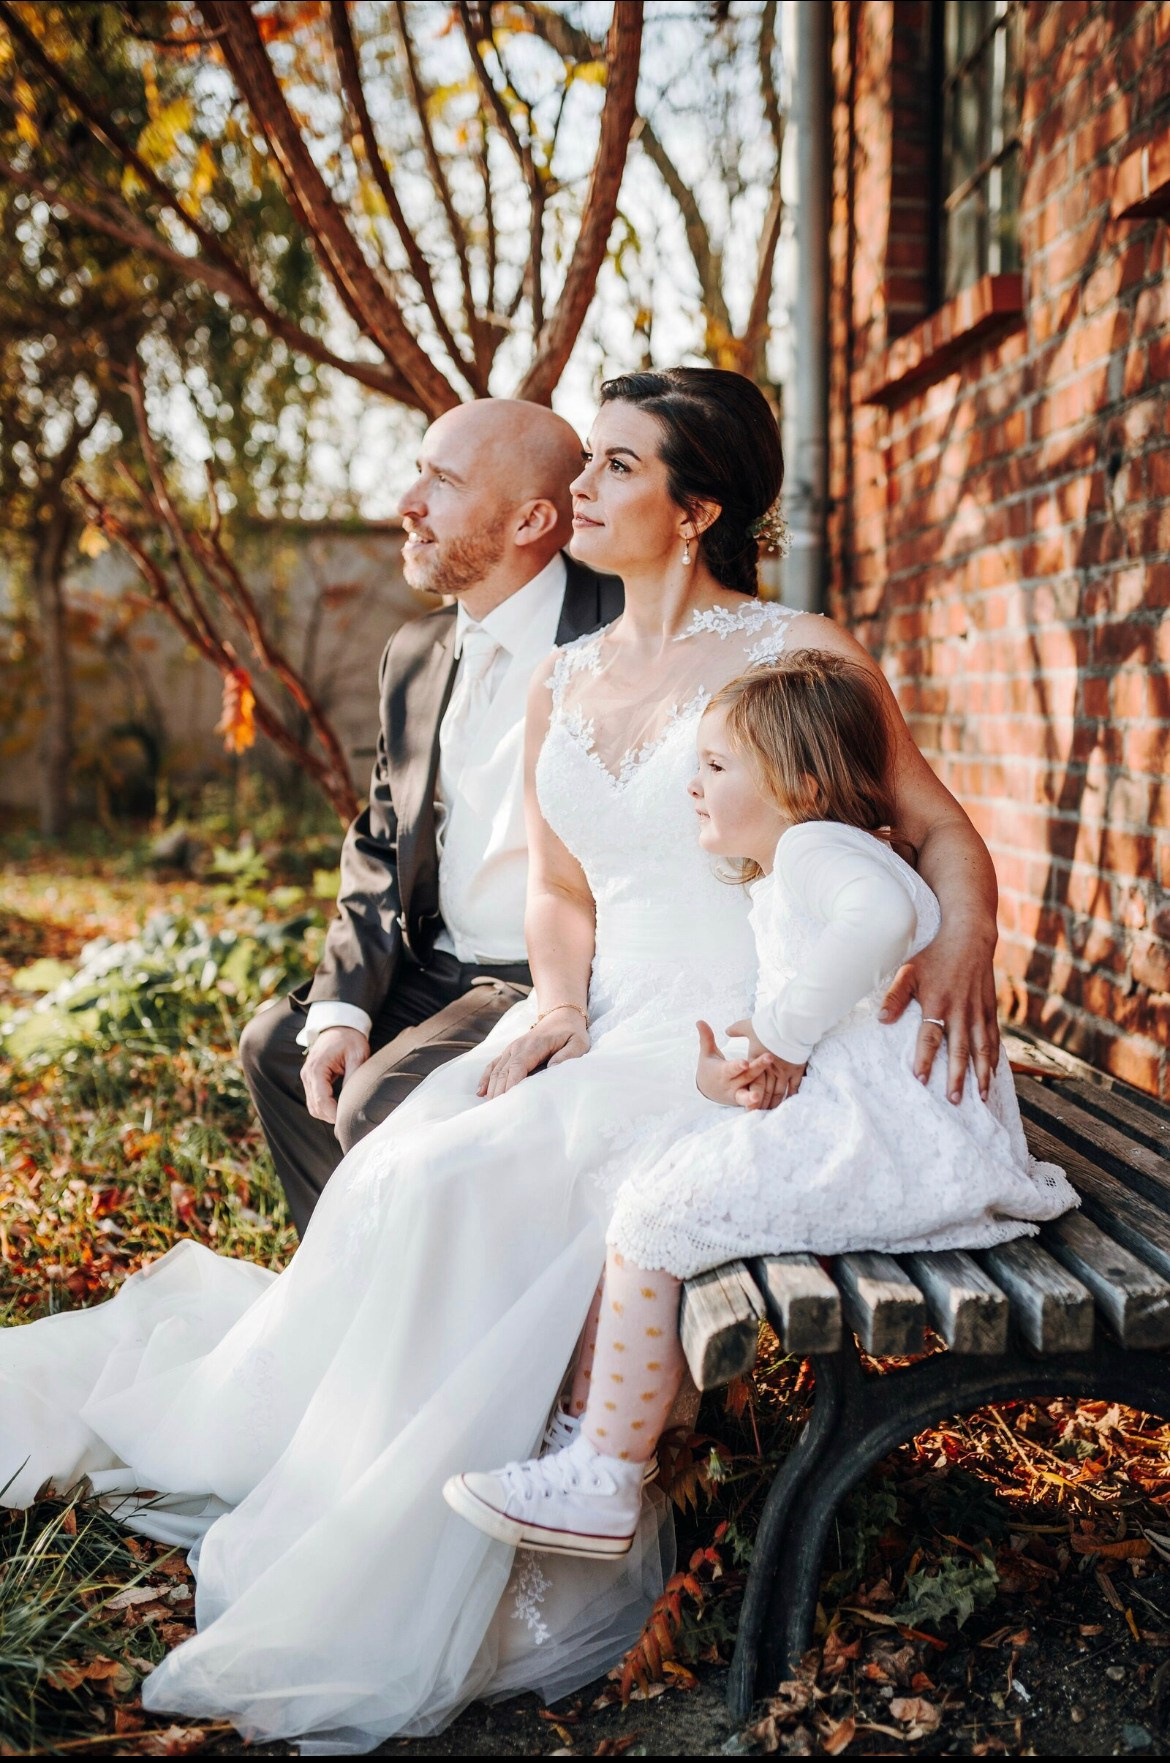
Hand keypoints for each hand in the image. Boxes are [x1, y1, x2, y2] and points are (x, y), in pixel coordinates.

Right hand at [300, 1026, 370, 1124]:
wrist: (340, 1025)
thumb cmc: (350, 1039)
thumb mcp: (357, 1055)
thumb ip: (353, 1077)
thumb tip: (353, 1101)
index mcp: (317, 1068)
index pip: (322, 1100)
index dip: (334, 1114)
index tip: (348, 1122)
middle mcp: (307, 1074)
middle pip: (315, 1107)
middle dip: (331, 1117)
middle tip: (349, 1123)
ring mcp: (307, 1077)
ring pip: (313, 1106)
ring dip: (327, 1114)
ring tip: (344, 1118)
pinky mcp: (310, 1079)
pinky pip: (314, 1099)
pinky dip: (324, 1107)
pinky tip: (338, 1109)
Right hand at [477, 1007, 589, 1100]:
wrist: (561, 1016)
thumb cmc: (571, 1033)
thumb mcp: (579, 1043)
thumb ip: (568, 1056)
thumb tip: (552, 1068)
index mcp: (535, 1044)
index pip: (519, 1066)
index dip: (511, 1083)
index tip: (508, 1100)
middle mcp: (519, 1046)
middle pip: (504, 1071)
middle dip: (499, 1092)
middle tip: (498, 1113)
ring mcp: (512, 1048)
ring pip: (497, 1070)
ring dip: (492, 1088)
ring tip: (491, 1108)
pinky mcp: (509, 1052)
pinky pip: (493, 1065)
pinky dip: (486, 1078)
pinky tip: (481, 1092)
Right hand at [695, 1021, 783, 1108]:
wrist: (707, 1091)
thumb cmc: (710, 1067)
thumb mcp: (707, 1054)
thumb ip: (707, 1038)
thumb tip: (700, 1021)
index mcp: (722, 1072)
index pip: (731, 1068)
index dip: (737, 1066)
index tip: (745, 1062)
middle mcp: (730, 1084)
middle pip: (746, 1077)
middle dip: (757, 1068)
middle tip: (769, 1058)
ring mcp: (737, 1095)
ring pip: (746, 1095)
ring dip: (752, 1097)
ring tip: (759, 1097)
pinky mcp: (743, 1103)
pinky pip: (751, 1105)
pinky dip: (758, 1107)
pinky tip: (771, 1106)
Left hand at [725, 1020, 806, 1109]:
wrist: (790, 1025)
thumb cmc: (768, 1025)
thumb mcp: (749, 1026)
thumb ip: (737, 1030)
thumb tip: (726, 1030)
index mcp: (756, 1061)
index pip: (752, 1082)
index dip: (750, 1094)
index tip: (747, 1105)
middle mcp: (769, 1070)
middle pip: (765, 1091)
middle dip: (761, 1103)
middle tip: (758, 1113)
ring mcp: (784, 1071)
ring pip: (778, 1092)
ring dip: (774, 1102)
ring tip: (771, 1111)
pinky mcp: (796, 1070)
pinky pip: (793, 1086)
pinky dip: (790, 1095)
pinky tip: (788, 1101)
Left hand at [879, 925, 999, 1103]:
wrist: (969, 937)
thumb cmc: (934, 956)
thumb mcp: (908, 971)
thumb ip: (894, 996)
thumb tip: (881, 1020)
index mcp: (938, 1003)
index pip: (930, 1037)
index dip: (925, 1058)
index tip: (921, 1079)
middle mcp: (961, 1011)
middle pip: (959, 1050)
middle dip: (957, 1077)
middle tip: (954, 1101)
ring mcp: (978, 1012)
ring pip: (982, 1049)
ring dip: (981, 1074)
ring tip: (981, 1097)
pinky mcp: (990, 1010)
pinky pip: (994, 1038)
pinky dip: (994, 1058)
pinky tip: (992, 1075)